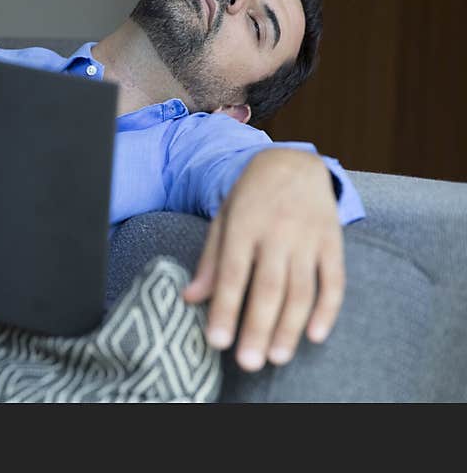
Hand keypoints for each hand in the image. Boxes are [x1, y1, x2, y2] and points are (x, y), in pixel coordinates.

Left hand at [182, 148, 344, 371]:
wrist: (294, 163)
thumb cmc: (251, 197)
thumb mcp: (224, 219)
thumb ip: (210, 260)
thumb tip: (190, 297)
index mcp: (244, 225)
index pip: (233, 274)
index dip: (225, 309)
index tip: (217, 341)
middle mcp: (277, 232)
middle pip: (269, 287)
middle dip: (258, 327)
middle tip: (248, 362)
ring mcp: (309, 237)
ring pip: (302, 290)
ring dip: (290, 327)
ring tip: (277, 357)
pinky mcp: (333, 241)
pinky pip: (334, 280)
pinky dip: (328, 309)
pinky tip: (315, 335)